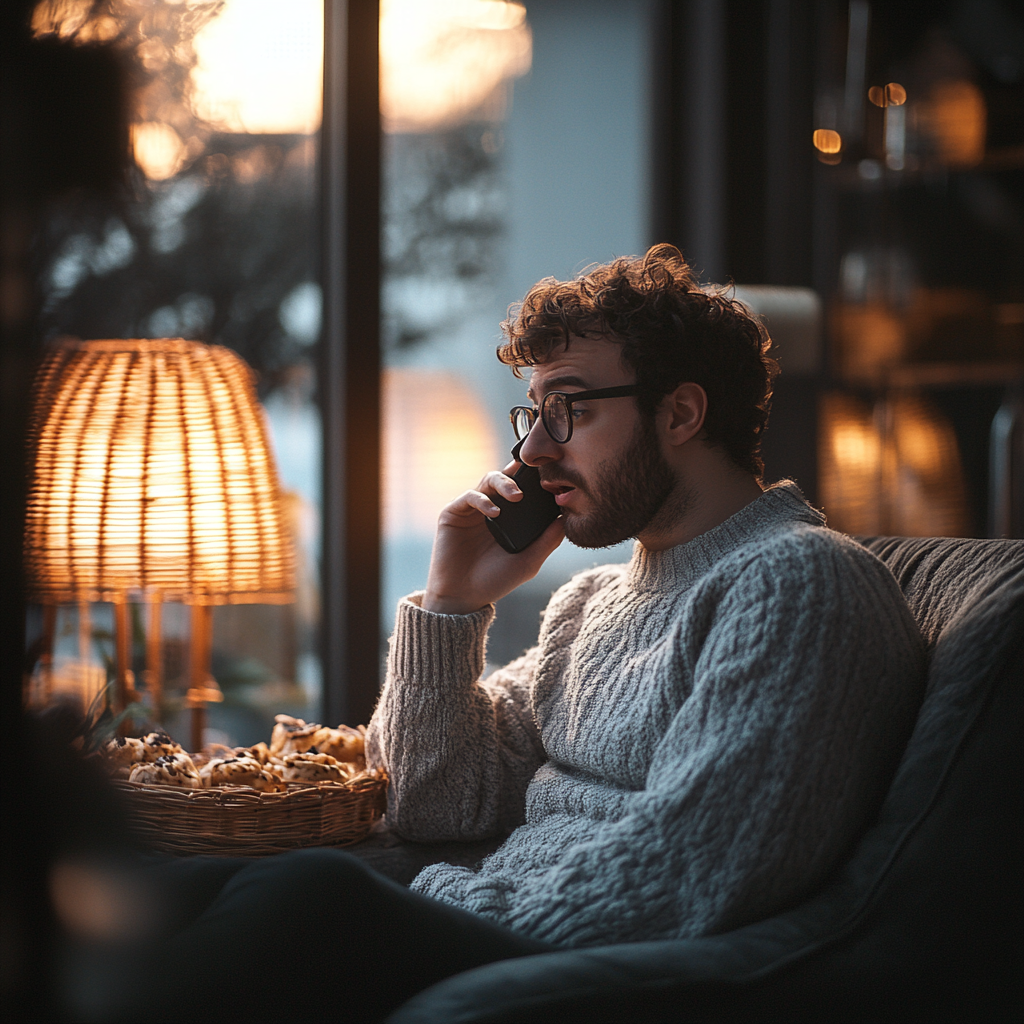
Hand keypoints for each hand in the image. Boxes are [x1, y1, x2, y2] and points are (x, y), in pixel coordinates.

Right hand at [422, 459, 564, 613]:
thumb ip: (548, 540)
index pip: (526, 488)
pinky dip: (483, 499)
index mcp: (512, 517)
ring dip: (505, 482)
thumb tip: (567, 517)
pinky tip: (495, 512)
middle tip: (535, 478)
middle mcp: (492, 507)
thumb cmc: (496, 581)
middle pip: (508, 476)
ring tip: (517, 495)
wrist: (463, 596)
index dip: (537, 479)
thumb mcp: (529, 561)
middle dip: (522, 472)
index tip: (552, 477)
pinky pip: (470, 495)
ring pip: (489, 479)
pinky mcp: (453, 512)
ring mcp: (473, 509)